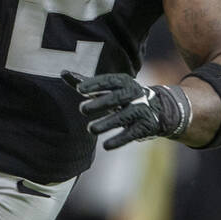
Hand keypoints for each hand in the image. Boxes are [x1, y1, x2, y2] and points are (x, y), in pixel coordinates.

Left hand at [61, 71, 189, 149]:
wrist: (158, 109)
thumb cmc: (122, 97)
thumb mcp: (107, 88)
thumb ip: (85, 82)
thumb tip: (62, 73)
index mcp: (124, 81)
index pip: (109, 81)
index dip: (95, 84)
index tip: (79, 89)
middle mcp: (135, 93)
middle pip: (118, 98)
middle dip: (100, 103)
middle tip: (81, 109)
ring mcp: (142, 110)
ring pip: (124, 117)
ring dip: (107, 123)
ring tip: (90, 129)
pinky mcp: (145, 126)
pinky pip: (132, 134)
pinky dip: (119, 140)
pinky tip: (106, 146)